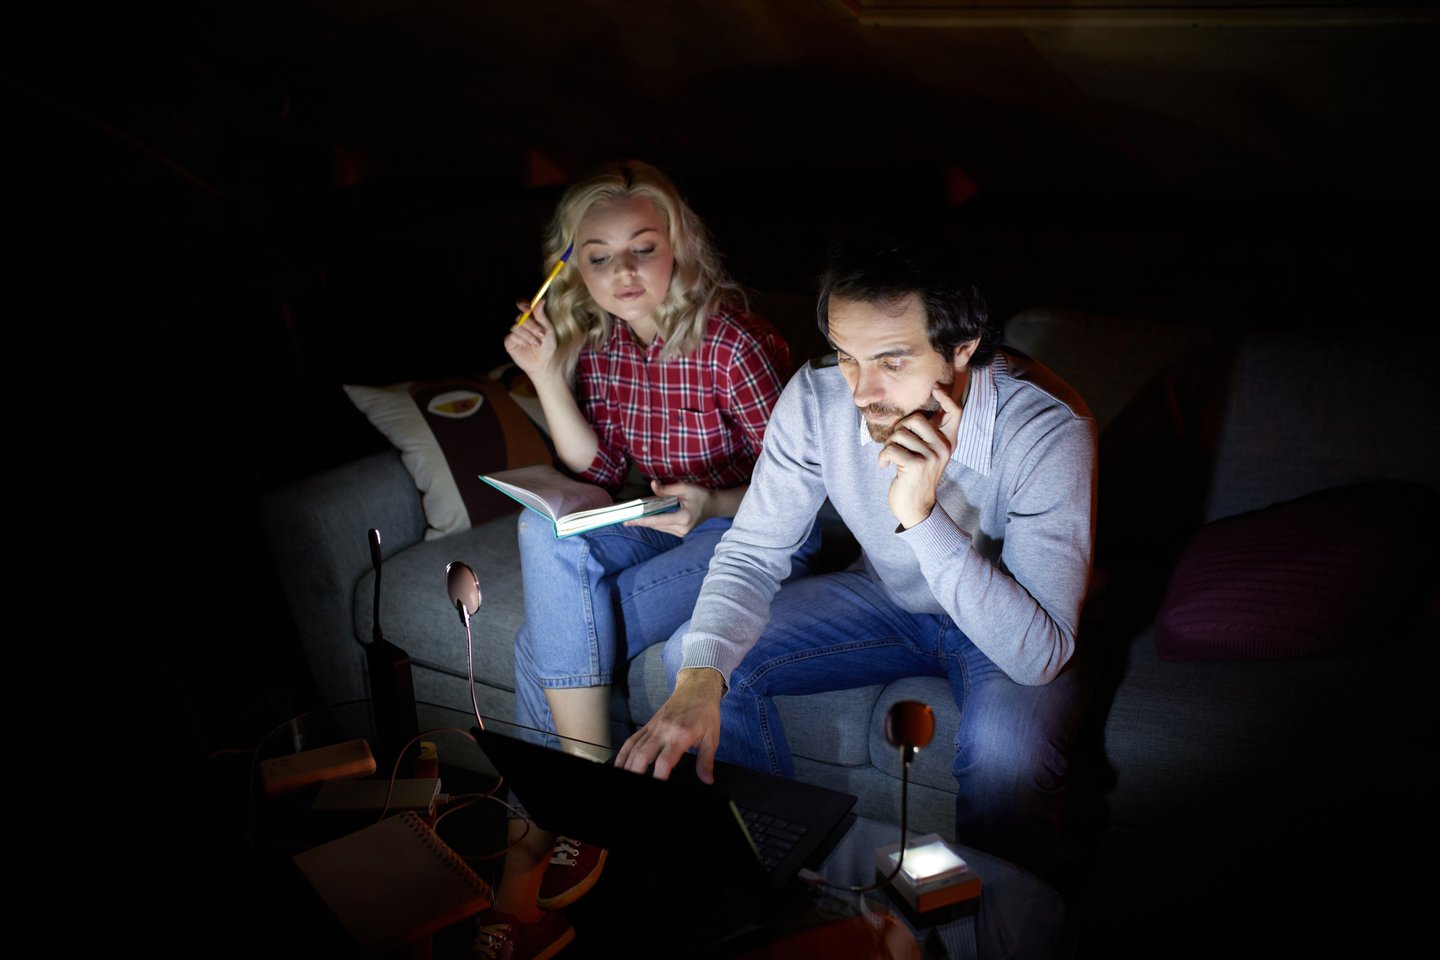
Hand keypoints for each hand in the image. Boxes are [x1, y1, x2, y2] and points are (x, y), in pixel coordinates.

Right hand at [503, 299, 562, 380]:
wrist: (544, 363)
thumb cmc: (548, 345)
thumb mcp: (548, 330)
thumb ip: (542, 316)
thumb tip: (541, 300)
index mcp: (530, 316)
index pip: (522, 304)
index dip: (523, 304)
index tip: (529, 309)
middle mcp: (521, 322)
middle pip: (520, 317)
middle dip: (532, 325)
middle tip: (542, 334)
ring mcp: (514, 331)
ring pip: (516, 326)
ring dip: (528, 335)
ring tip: (538, 344)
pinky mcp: (509, 341)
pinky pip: (512, 336)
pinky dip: (522, 340)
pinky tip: (528, 346)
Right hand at [615, 668, 723, 782]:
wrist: (697, 688)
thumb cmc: (705, 712)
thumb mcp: (712, 738)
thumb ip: (706, 761)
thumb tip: (707, 779)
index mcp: (680, 735)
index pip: (665, 760)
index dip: (659, 775)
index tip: (658, 784)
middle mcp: (664, 730)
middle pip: (643, 754)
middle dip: (636, 771)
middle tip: (637, 782)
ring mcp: (654, 727)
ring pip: (634, 747)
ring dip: (628, 764)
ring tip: (625, 775)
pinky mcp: (649, 724)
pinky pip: (632, 739)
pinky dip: (624, 752)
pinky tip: (620, 763)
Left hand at [624, 479, 712, 536]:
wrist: (713, 506)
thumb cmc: (700, 495)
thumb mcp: (684, 488)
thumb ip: (667, 489)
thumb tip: (652, 486)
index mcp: (683, 519)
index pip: (658, 520)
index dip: (641, 520)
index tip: (627, 521)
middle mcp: (682, 529)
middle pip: (655, 525)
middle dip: (640, 520)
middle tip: (624, 517)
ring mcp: (681, 533)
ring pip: (658, 527)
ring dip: (646, 521)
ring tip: (632, 517)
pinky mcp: (680, 533)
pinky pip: (663, 527)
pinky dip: (654, 521)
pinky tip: (645, 517)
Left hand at [877, 385, 962, 528]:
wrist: (916, 508)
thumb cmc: (915, 476)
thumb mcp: (927, 454)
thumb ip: (927, 435)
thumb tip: (916, 411)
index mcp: (949, 442)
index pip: (955, 413)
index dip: (946, 398)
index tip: (936, 387)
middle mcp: (944, 447)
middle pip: (915, 418)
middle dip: (898, 429)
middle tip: (895, 445)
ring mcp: (932, 456)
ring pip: (899, 434)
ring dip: (889, 446)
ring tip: (892, 459)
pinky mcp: (916, 465)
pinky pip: (891, 449)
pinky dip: (882, 458)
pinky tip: (885, 466)